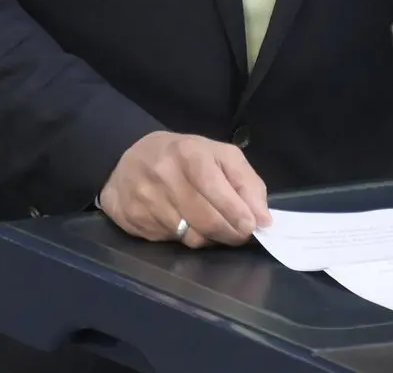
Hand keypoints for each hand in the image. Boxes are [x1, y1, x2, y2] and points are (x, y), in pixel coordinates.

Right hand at [99, 131, 269, 247]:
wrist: (129, 161)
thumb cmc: (183, 157)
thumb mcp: (219, 156)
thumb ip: (246, 183)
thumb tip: (263, 218)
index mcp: (188, 152)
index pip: (215, 187)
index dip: (236, 210)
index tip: (252, 226)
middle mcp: (163, 174)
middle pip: (205, 218)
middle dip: (230, 232)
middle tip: (240, 234)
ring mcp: (145, 198)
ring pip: (190, 236)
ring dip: (210, 238)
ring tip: (214, 226)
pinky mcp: (133, 219)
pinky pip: (172, 241)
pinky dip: (186, 238)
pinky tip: (187, 224)